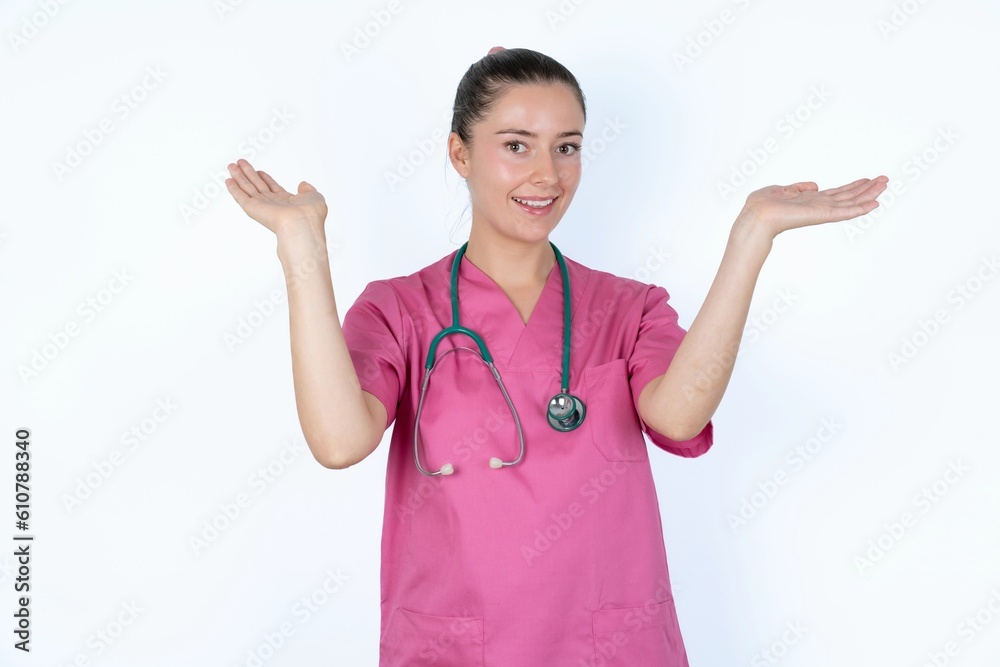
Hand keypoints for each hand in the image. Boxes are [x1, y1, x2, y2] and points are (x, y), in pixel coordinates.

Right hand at [225, 158, 327, 237]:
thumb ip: (308, 190)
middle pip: (257, 185)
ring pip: (247, 188)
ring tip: (231, 165)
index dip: (265, 178)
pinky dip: (234, 189)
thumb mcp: (314, 197)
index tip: (259, 171)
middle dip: (249, 173)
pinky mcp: (252, 209)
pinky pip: (240, 197)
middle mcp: (273, 204)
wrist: (301, 224)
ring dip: (239, 176)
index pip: (273, 188)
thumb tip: (303, 184)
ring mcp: (262, 206)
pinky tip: (228, 180)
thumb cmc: (310, 214)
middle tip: (240, 163)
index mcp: (287, 201)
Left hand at [739, 176, 888, 239]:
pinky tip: (875, 203)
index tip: (867, 180)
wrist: (756, 216)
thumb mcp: (780, 190)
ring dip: (869, 194)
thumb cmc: (761, 205)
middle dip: (867, 188)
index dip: (852, 186)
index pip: (836, 193)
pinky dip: (861, 208)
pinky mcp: (823, 215)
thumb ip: (797, 187)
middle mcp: (818, 206)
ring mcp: (822, 211)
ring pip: (851, 202)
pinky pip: (846, 212)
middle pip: (848, 196)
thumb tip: (814, 185)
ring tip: (885, 184)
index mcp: (809, 200)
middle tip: (885, 179)